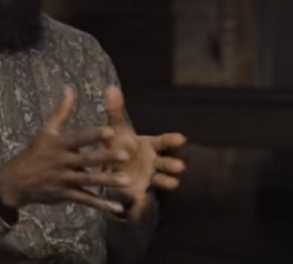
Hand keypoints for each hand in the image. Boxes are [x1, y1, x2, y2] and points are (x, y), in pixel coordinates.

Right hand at [0, 87, 131, 214]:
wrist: (16, 181)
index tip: (110, 131)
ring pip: (89, 181)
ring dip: (107, 181)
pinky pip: (86, 200)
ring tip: (126, 181)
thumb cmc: (35, 152)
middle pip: (87, 160)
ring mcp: (65, 180)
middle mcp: (62, 162)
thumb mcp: (47, 131)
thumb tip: (70, 89)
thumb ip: (62, 111)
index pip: (79, 138)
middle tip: (126, 156)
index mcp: (59, 144)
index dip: (93, 135)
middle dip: (106, 158)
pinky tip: (118, 208)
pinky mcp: (66, 195)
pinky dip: (101, 205)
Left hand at [103, 87, 186, 209]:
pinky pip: (142, 200)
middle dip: (172, 164)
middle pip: (165, 163)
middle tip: (180, 167)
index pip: (163, 142)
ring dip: (167, 181)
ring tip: (173, 183)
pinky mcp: (139, 195)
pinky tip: (142, 204)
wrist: (116, 171)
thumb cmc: (120, 146)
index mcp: (149, 146)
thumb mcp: (117, 131)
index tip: (182, 138)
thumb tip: (111, 88)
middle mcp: (153, 162)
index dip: (172, 141)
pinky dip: (142, 203)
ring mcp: (148, 179)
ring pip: (161, 180)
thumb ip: (115, 112)